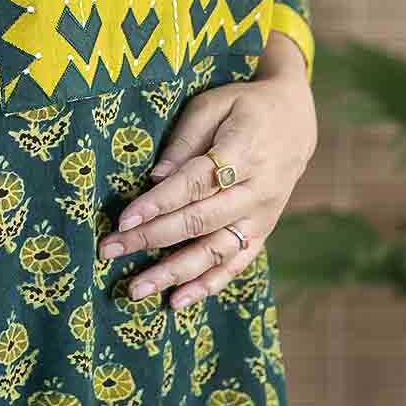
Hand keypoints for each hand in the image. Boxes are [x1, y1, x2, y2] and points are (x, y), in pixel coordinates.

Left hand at [98, 33, 316, 309]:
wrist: (296, 119)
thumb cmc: (244, 106)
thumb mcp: (213, 104)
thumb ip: (184, 140)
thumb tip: (155, 179)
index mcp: (243, 150)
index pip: (194, 183)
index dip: (158, 203)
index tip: (124, 219)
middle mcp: (257, 189)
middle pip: (199, 221)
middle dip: (151, 238)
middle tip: (110, 251)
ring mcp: (263, 215)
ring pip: (216, 251)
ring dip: (175, 273)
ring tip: (137, 289)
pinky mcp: (264, 231)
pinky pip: (236, 264)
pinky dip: (207, 285)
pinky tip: (177, 301)